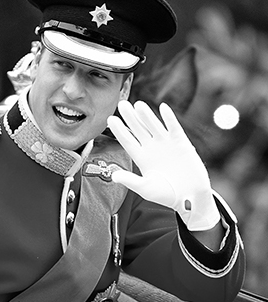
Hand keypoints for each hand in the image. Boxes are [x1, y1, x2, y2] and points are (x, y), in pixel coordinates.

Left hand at [107, 100, 219, 230]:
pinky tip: (163, 107)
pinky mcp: (181, 143)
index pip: (127, 140)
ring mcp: (166, 144)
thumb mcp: (146, 189)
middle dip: (130, 117)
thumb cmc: (167, 195)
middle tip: (121, 104)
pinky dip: (169, 118)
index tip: (110, 119)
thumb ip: (131, 181)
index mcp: (141, 158)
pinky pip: (174, 128)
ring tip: (138, 104)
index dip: (119, 130)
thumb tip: (113, 176)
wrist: (191, 198)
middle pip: (138, 129)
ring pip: (154, 126)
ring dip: (147, 115)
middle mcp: (151, 148)